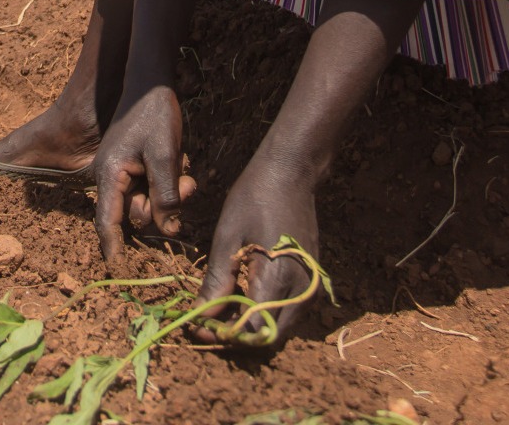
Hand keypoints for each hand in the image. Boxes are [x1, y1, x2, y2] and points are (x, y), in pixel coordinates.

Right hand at [92, 83, 188, 261]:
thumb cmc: (154, 114)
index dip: (113, 247)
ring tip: (185, 172)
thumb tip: (168, 230)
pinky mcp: (137, 164)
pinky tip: (181, 164)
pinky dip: (170, 182)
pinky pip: (155, 186)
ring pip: (149, 200)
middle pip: (136, 214)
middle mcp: (113, 176)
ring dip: (170, 194)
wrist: (152, 81)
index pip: (107, 221)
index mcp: (110, 175)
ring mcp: (125, 170)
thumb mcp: (164, 155)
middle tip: (185, 187)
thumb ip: (165, 194)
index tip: (118, 269)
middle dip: (161, 208)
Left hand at [194, 159, 321, 348]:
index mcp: (280, 279)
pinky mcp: (312, 281)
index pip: (251, 331)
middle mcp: (302, 290)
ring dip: (249, 327)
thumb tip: (200, 317)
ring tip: (218, 310)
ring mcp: (311, 287)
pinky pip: (287, 312)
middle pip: (267, 337)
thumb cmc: (256, 196)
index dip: (222, 335)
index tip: (196, 327)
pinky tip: (241, 298)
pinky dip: (263, 314)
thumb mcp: (228, 236)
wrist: (291, 172)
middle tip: (204, 321)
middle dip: (234, 336)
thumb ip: (217, 281)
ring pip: (278, 328)